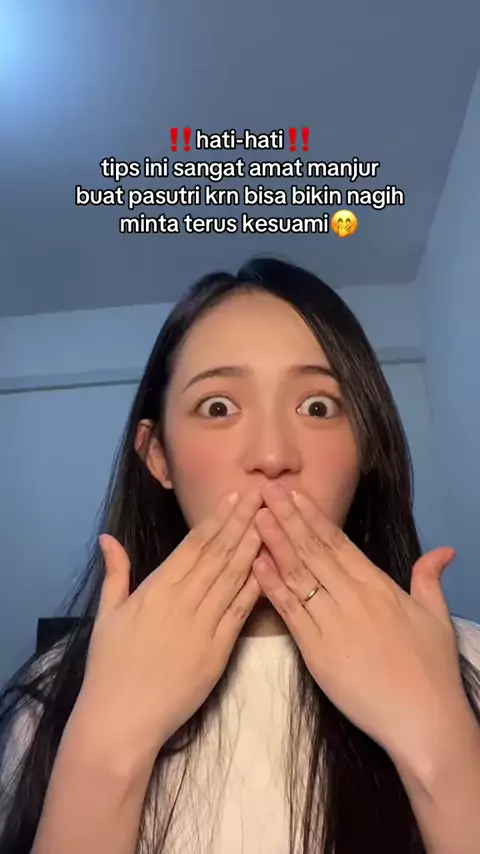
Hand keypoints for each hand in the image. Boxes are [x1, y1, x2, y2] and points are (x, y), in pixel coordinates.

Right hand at [73, 488, 262, 770]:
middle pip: (219, 554)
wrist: (121, 719)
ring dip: (254, 549)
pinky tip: (272, 570)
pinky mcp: (218, 651)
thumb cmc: (109, 666)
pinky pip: (240, 614)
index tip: (236, 497)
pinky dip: (256, 589)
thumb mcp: (106, 615)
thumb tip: (108, 537)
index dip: (218, 519)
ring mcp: (203, 626)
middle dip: (242, 523)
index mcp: (156, 588)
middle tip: (264, 496)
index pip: (194, 545)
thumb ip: (115, 573)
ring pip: (233, 578)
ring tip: (272, 522)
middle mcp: (182, 601)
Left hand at [252, 481, 470, 765]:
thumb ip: (428, 580)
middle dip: (287, 518)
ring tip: (254, 517)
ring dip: (274, 544)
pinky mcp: (316, 651)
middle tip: (264, 490)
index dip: (313, 517)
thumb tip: (443, 550)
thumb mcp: (436, 618)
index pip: (339, 543)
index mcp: (378, 586)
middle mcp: (353, 597)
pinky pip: (290, 612)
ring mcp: (332, 623)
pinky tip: (256, 564)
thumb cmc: (431, 670)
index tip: (293, 494)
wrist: (423, 719)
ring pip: (298, 575)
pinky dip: (272, 586)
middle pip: (314, 551)